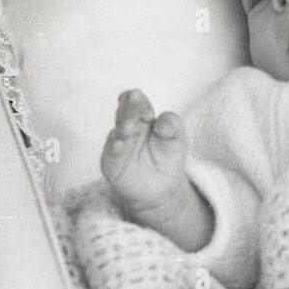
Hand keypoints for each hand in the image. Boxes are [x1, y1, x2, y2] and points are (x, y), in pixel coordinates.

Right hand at [101, 89, 190, 220]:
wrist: (160, 188)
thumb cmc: (167, 157)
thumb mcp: (177, 140)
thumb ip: (173, 126)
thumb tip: (163, 122)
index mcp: (142, 116)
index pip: (137, 102)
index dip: (140, 102)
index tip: (149, 113)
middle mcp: (127, 126)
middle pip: (125, 112)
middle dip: (129, 107)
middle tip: (134, 100)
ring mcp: (117, 143)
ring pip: (118, 131)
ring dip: (123, 127)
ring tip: (130, 127)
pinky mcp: (111, 161)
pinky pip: (112, 153)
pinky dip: (115, 148)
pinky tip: (119, 144)